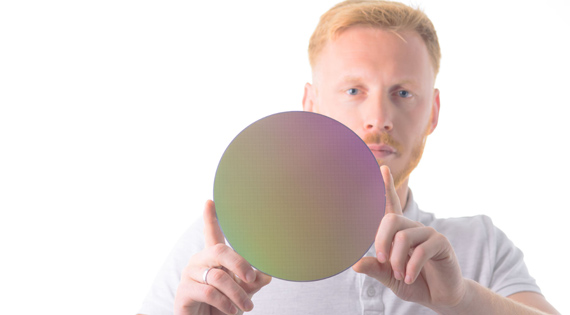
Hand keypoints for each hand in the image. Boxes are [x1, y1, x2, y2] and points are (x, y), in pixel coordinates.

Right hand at [173, 200, 271, 314]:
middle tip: (252, 278)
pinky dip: (225, 303)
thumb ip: (254, 281)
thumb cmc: (224, 306)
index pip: (211, 233)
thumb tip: (267, 273)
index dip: (210, 217)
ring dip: (238, 294)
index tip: (209, 201)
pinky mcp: (183, 292)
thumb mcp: (243, 291)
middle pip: (220, 250)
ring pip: (219, 277)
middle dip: (239, 263)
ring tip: (248, 306)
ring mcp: (189, 275)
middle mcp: (199, 262)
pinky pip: (209, 293)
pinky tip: (232, 311)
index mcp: (213, 258)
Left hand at [352, 166, 465, 310]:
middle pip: (390, 220)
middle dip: (381, 241)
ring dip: (397, 261)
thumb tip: (355, 264)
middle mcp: (413, 227)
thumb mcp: (389, 277)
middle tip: (382, 260)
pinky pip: (420, 251)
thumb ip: (375, 269)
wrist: (439, 296)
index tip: (382, 168)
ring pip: (403, 238)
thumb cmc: (412, 282)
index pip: (391, 205)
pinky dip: (410, 268)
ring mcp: (428, 233)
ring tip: (401, 275)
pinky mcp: (441, 243)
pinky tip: (409, 277)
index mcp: (399, 231)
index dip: (386, 187)